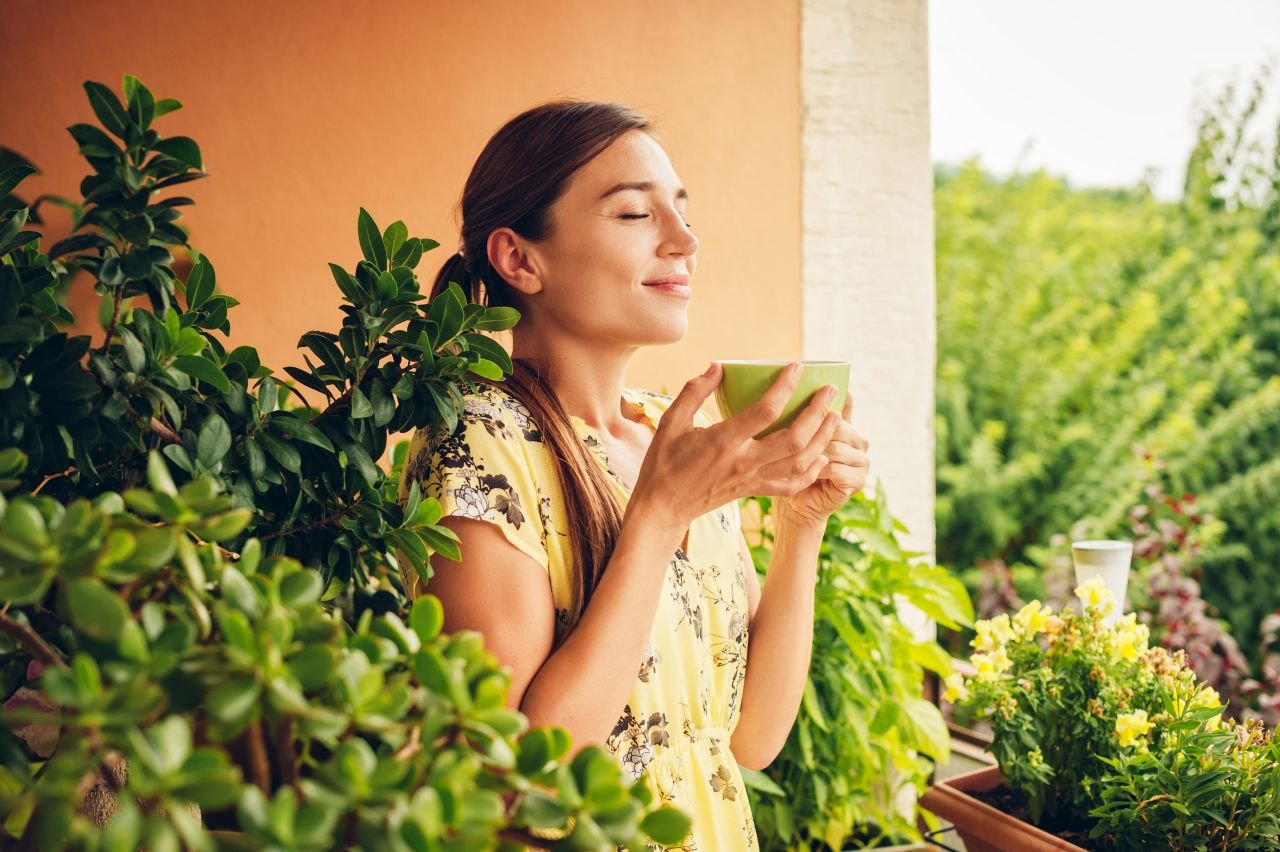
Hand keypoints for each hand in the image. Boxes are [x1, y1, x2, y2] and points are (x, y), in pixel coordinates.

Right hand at [628, 362, 841, 532]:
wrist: (664, 507)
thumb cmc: (664, 462)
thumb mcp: (670, 421)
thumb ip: (694, 391)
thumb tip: (718, 366)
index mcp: (723, 441)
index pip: (765, 411)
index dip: (785, 387)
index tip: (797, 367)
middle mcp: (743, 462)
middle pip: (794, 438)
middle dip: (817, 413)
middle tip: (829, 391)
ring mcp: (751, 479)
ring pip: (799, 463)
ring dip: (822, 439)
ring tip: (835, 417)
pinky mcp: (754, 491)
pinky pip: (791, 485)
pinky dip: (811, 473)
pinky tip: (822, 457)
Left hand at [775, 390, 869, 528]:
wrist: (798, 503)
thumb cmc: (791, 467)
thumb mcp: (794, 436)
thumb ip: (800, 413)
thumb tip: (789, 376)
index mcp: (848, 425)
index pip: (837, 407)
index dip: (822, 405)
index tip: (808, 399)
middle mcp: (860, 441)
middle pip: (837, 426)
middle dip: (812, 429)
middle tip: (785, 433)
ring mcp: (862, 461)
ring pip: (834, 447)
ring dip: (811, 451)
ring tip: (788, 453)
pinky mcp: (858, 481)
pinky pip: (835, 469)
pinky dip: (817, 470)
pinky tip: (801, 470)